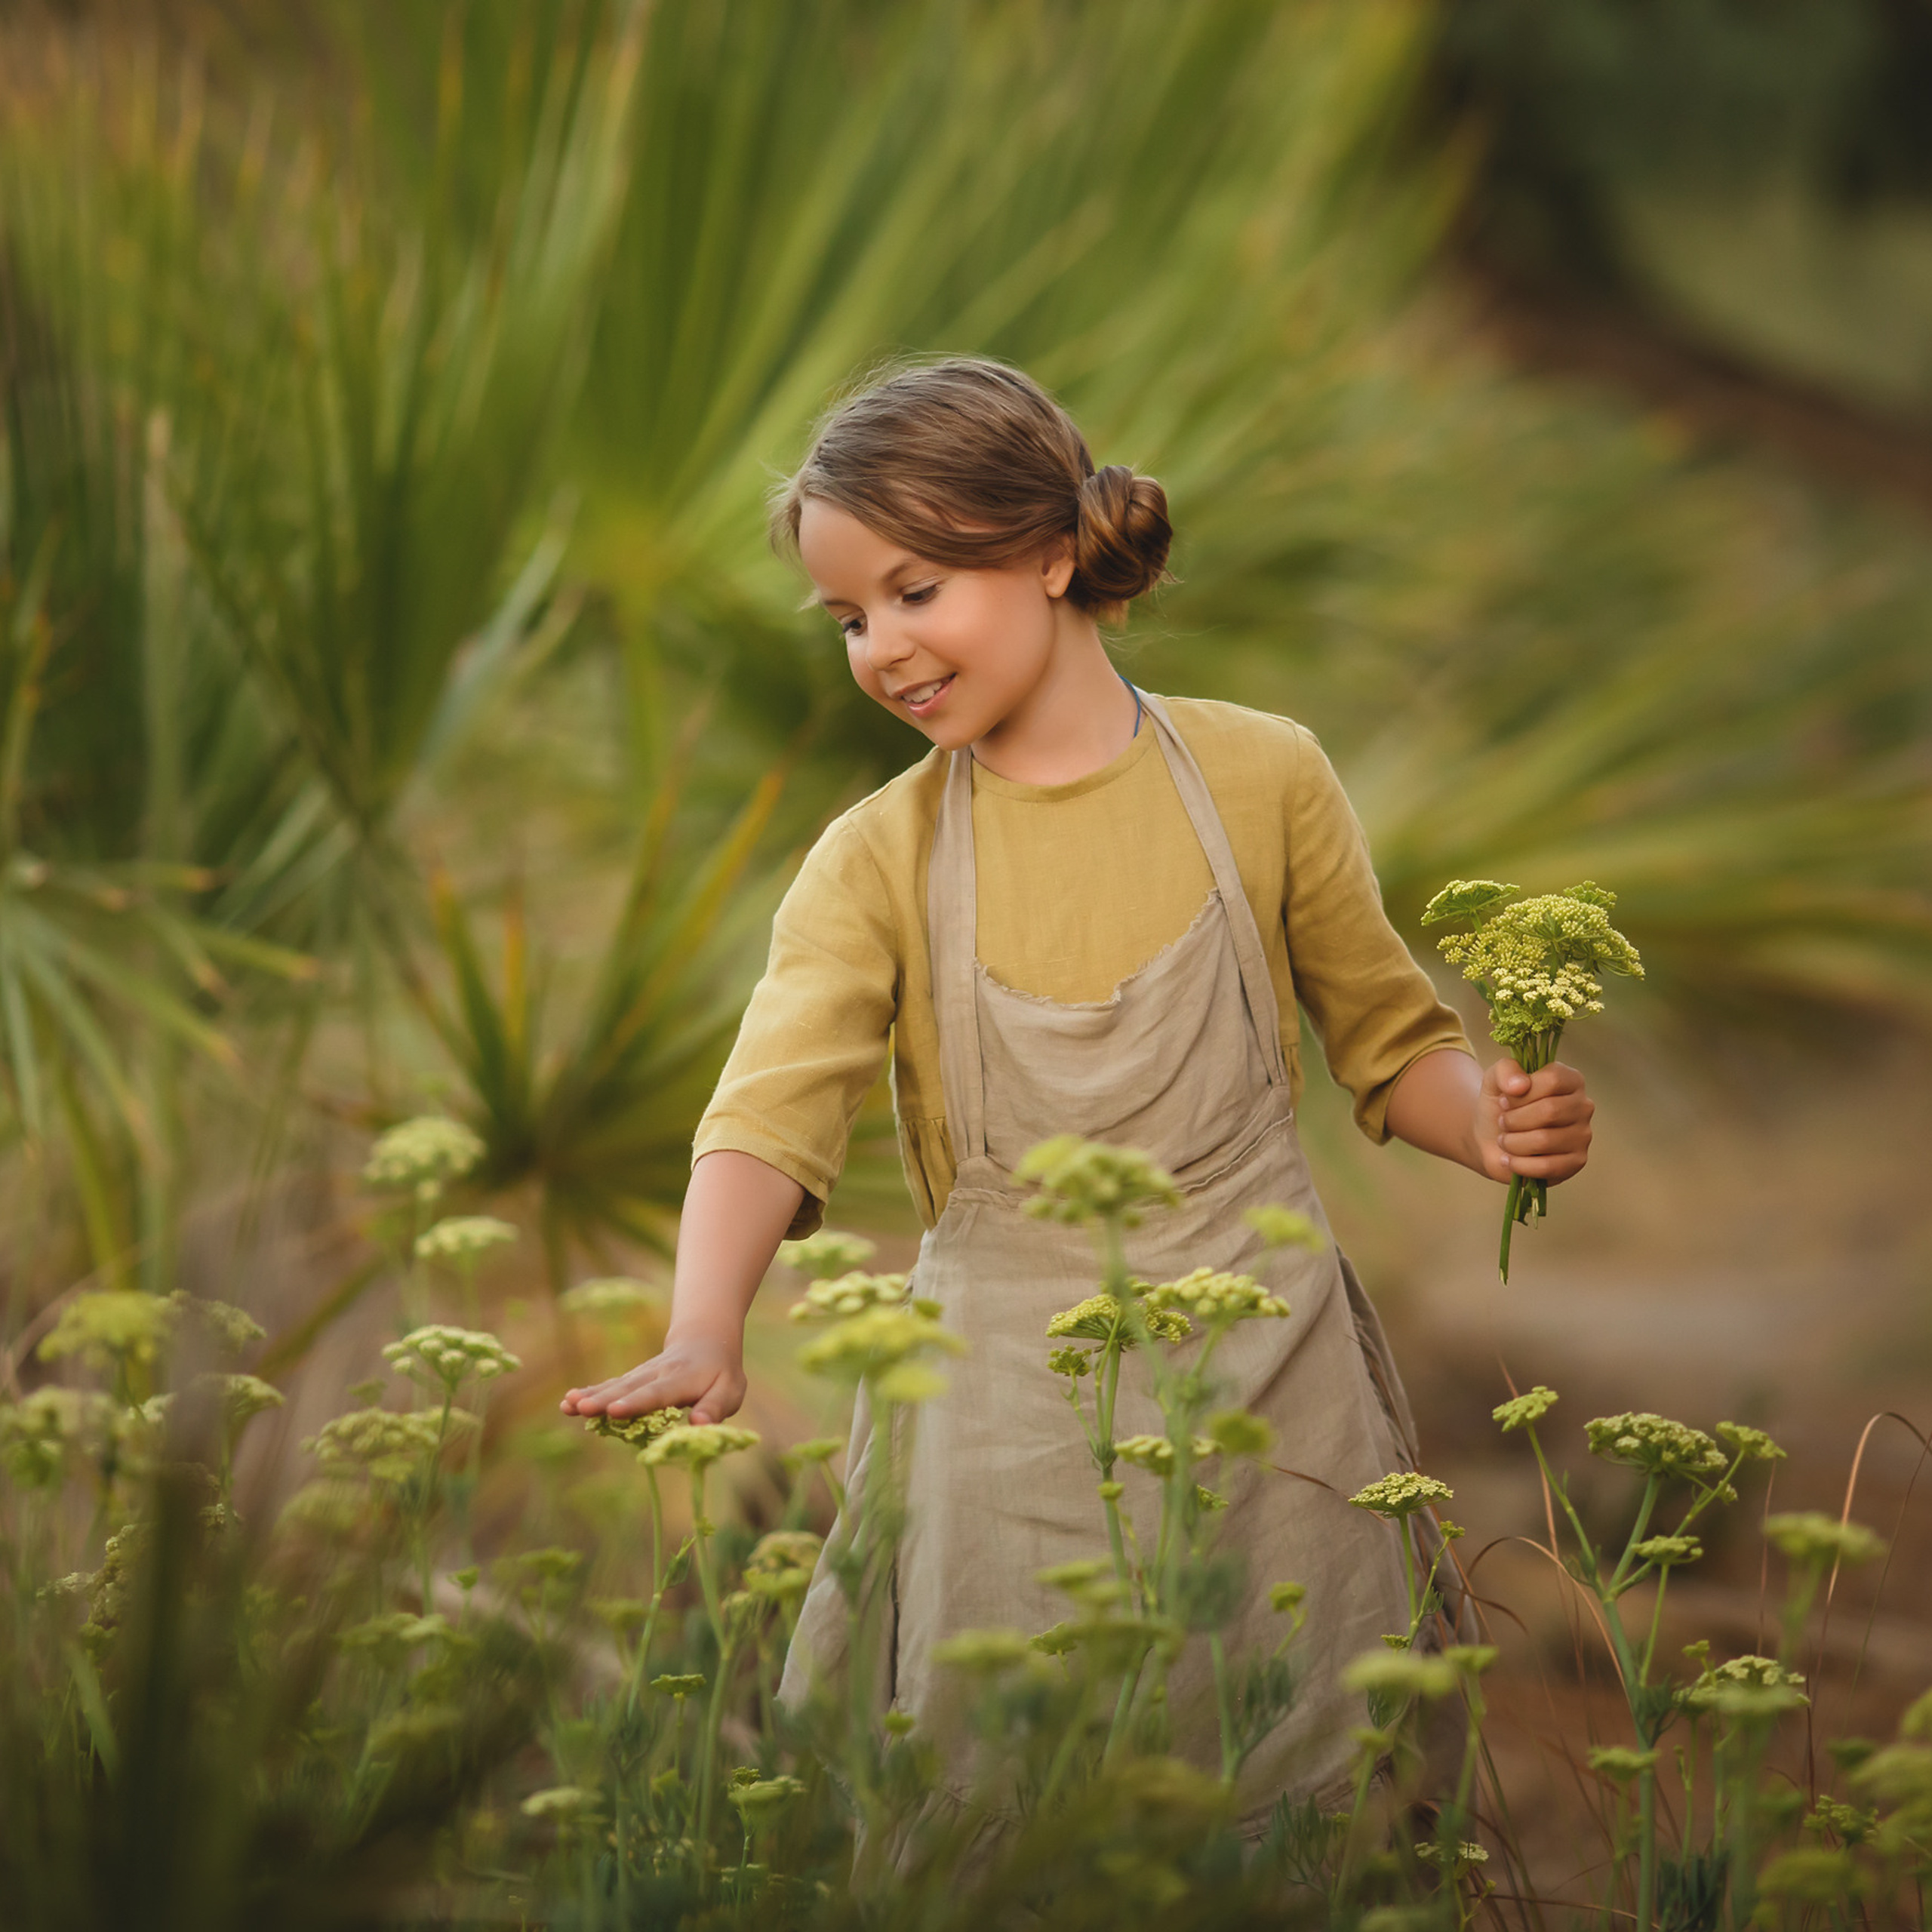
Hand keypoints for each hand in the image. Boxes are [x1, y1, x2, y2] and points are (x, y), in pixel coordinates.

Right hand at [559, 1331, 745, 1425]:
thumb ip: (715, 1408)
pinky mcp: (633, 1378)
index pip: (658, 1393)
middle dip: (604, 1400)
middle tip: (581, 1409)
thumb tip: (700, 1425)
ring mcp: (643, 1374)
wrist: (705, 1339)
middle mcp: (658, 1374)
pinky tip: (569, 1402)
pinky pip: (611, 1385)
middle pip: (629, 1388)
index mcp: (683, 1379)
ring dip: (591, 1396)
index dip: (637, 1403)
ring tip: (568, 1405)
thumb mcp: (730, 1390)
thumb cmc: (720, 1374)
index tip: (615, 1411)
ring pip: (616, 1385)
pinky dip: (591, 1392)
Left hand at [1476, 1057, 1594, 1186]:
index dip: (1522, 1092)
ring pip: (1545, 1140)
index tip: (1504, 1100)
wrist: (1491, 1140)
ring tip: (1504, 1140)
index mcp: (1570, 1080)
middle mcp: (1583, 1105)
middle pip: (1549, 1111)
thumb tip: (1520, 1085)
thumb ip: (1505, 1070)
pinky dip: (1519, 1164)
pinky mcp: (1576, 1162)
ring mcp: (1583, 1135)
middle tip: (1502, 1122)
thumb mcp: (1495, 1080)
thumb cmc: (1500, 1106)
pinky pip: (1547, 1167)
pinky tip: (1509, 1159)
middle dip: (1514, 1119)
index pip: (1553, 1080)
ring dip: (1513, 1142)